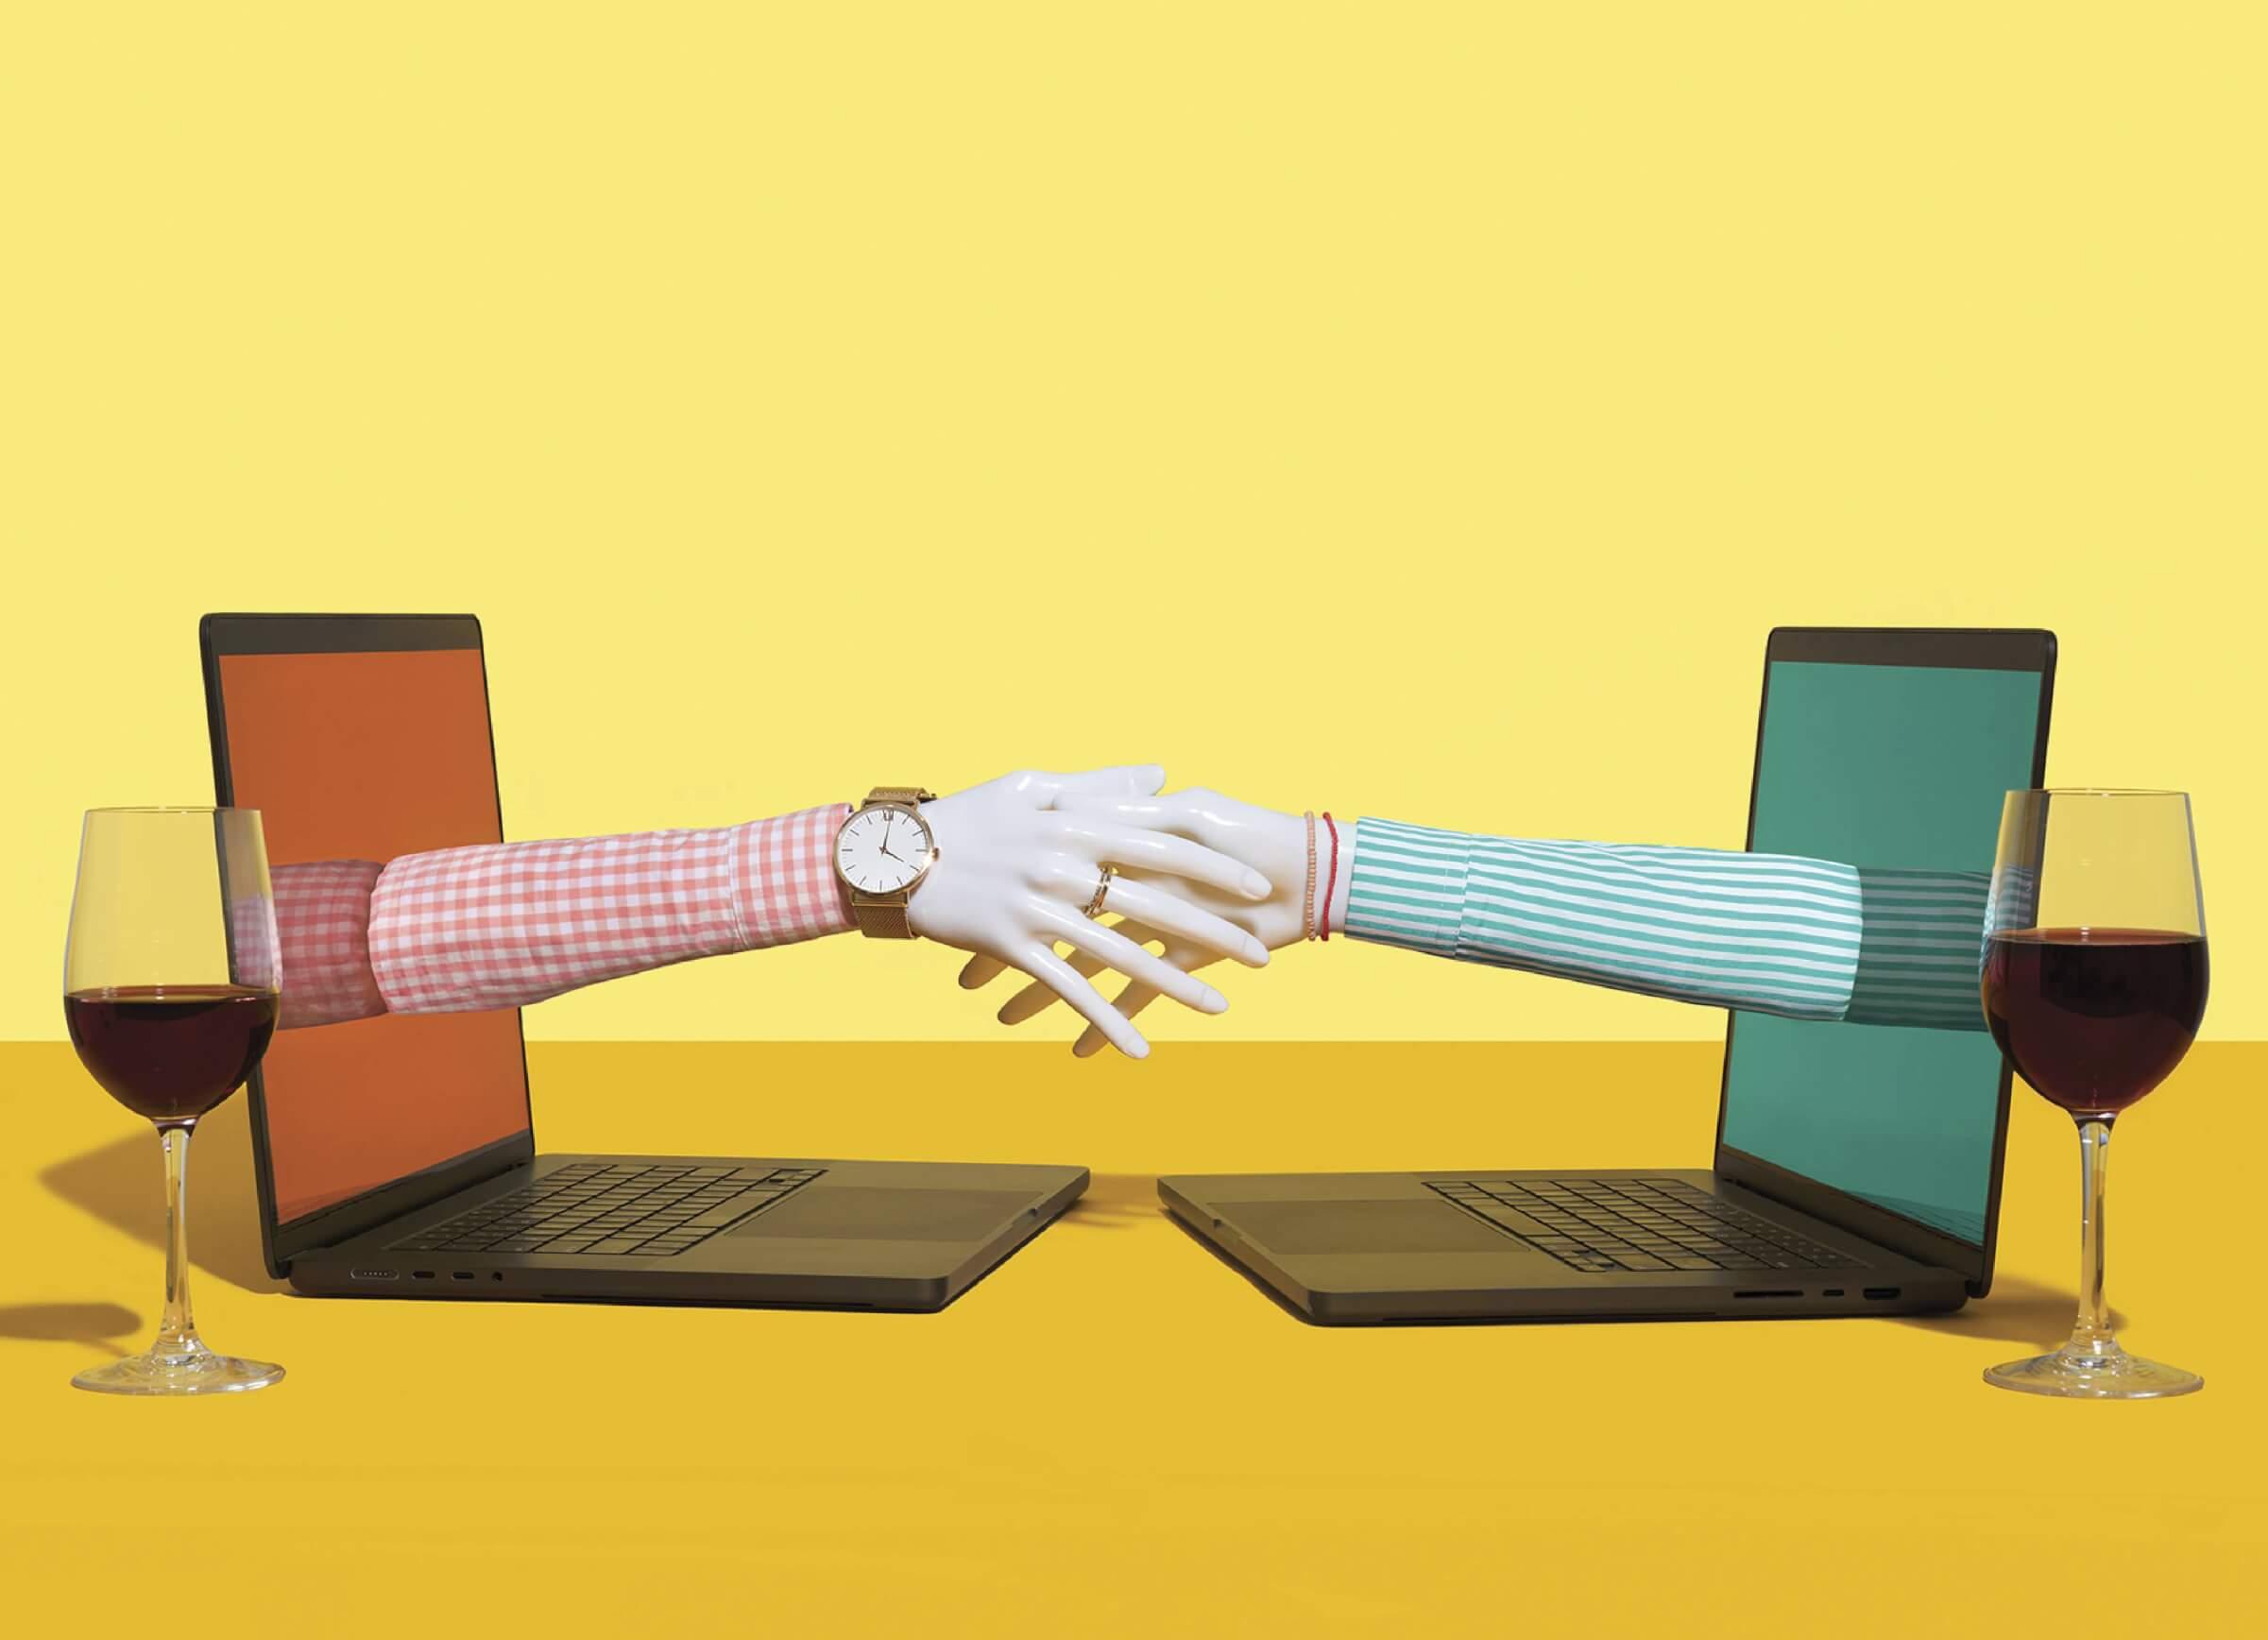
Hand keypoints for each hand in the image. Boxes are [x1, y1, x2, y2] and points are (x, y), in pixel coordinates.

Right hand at [909, 768, 1275, 1058]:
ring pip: (1119, 952)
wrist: (895, 854)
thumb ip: (1101, 785)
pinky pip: (1067, 989)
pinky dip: (1105, 1020)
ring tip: (1220, 1008)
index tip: (1260, 884)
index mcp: (1076, 821)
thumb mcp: (1034, 785)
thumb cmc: (969, 815)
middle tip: (1262, 955)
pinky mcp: (1011, 944)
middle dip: (1214, 931)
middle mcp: (1064, 863)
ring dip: (1173, 985)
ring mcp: (1038, 906)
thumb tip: (1161, 775)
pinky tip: (1140, 1050)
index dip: (1216, 866)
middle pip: (1155, 902)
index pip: (1162, 843)